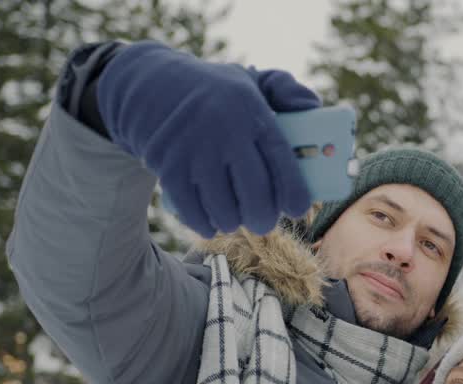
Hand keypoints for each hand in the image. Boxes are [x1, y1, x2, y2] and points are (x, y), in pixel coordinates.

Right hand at [97, 41, 319, 236]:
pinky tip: (211, 222)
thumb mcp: (251, 80)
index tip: (298, 209)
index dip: (294, 193)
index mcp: (251, 113)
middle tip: (263, 220)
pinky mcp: (168, 167)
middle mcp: (225, 133)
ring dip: (234, 222)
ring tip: (236, 218)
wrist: (150, 86)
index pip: (281, 161)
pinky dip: (205, 224)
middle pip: (256, 195)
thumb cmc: (215, 93)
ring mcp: (194, 152)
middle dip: (264, 217)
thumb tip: (313, 107)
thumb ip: (286, 90)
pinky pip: (193, 211)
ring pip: (225, 210)